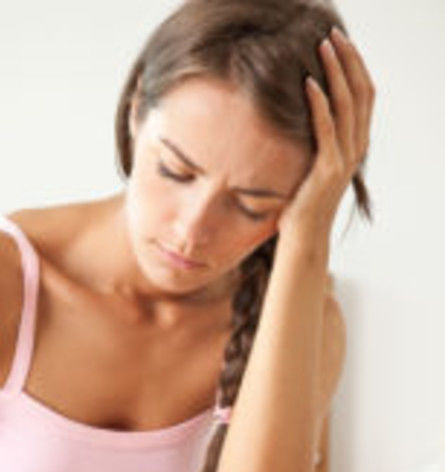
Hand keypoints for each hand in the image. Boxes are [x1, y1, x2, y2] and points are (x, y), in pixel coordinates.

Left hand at [278, 26, 375, 238]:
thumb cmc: (303, 203)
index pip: (364, 96)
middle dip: (348, 61)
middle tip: (333, 35)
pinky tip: (309, 83)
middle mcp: (355, 150)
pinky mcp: (327, 170)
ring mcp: (344, 160)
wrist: (304, 238)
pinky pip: (327, 130)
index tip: (340, 43)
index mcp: (355, 145)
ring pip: (346, 106)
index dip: (356, 67)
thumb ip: (319, 141)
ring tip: (323, 48)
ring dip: (335, 73)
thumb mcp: (315, 165)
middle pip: (360, 94)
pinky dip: (319, 104)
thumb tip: (305, 114)